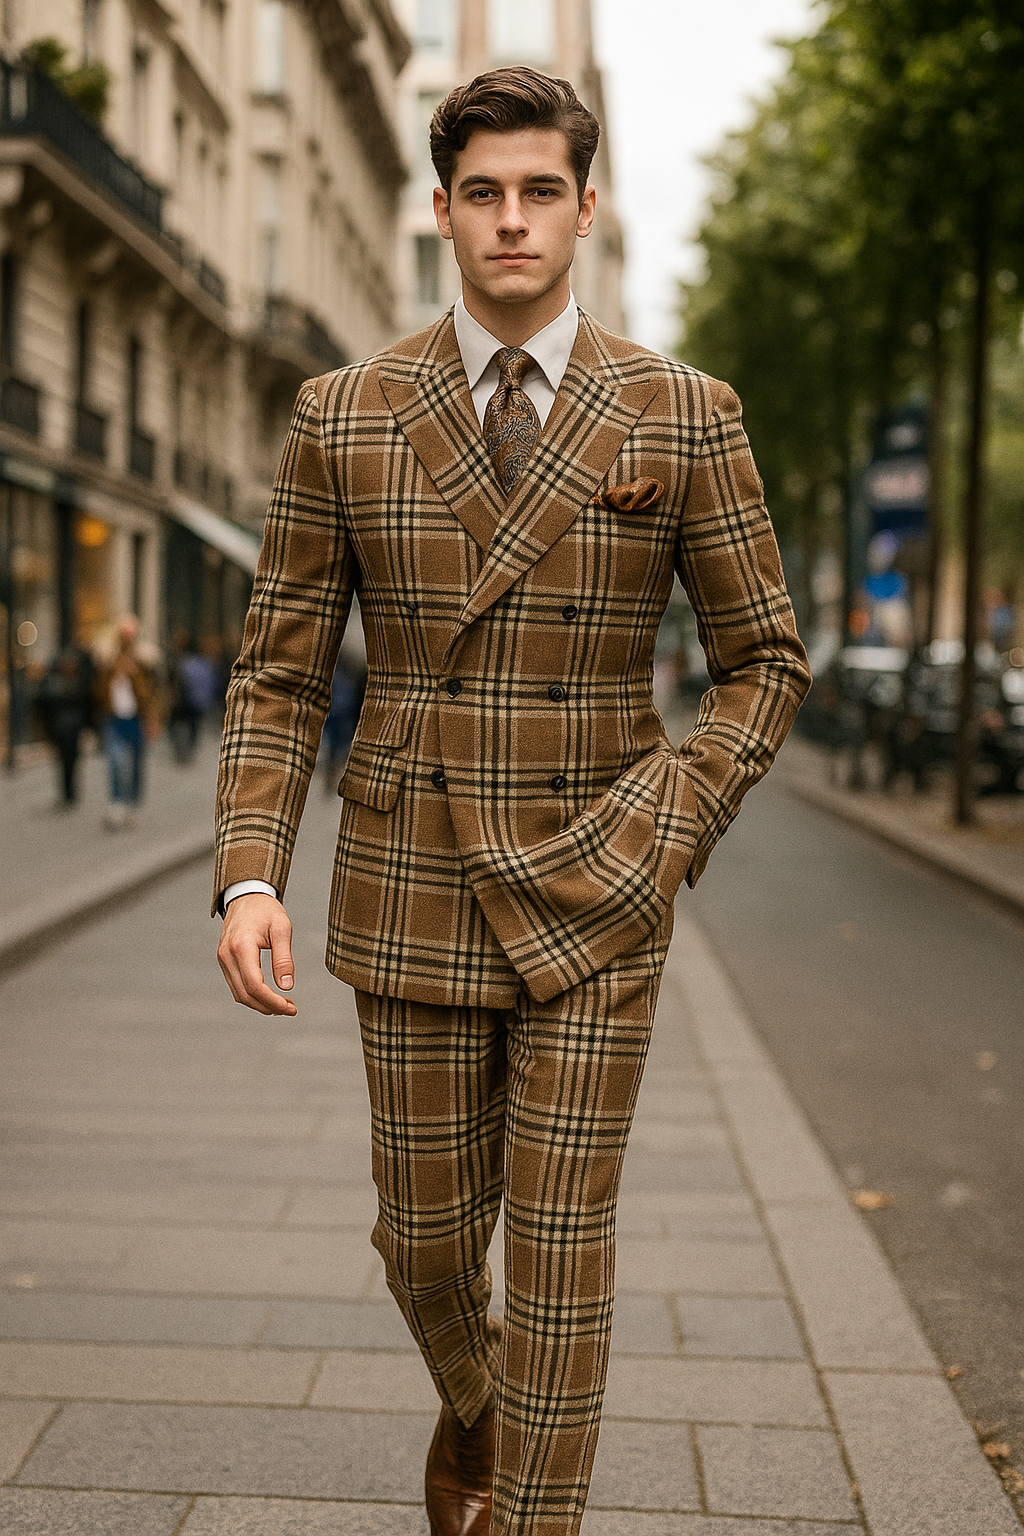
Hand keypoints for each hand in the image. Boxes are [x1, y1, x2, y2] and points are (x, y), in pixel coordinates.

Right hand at [217, 893, 296, 1015]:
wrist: (246, 896)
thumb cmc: (266, 909)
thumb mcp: (282, 929)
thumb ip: (284, 958)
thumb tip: (286, 987)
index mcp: (242, 946)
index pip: (255, 985)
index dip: (273, 1001)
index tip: (290, 1008)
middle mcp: (227, 955)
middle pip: (245, 994)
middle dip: (268, 1006)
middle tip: (290, 1009)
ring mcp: (223, 959)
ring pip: (239, 994)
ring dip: (260, 1004)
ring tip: (282, 1005)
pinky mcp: (224, 961)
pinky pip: (236, 985)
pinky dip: (251, 995)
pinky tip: (268, 996)